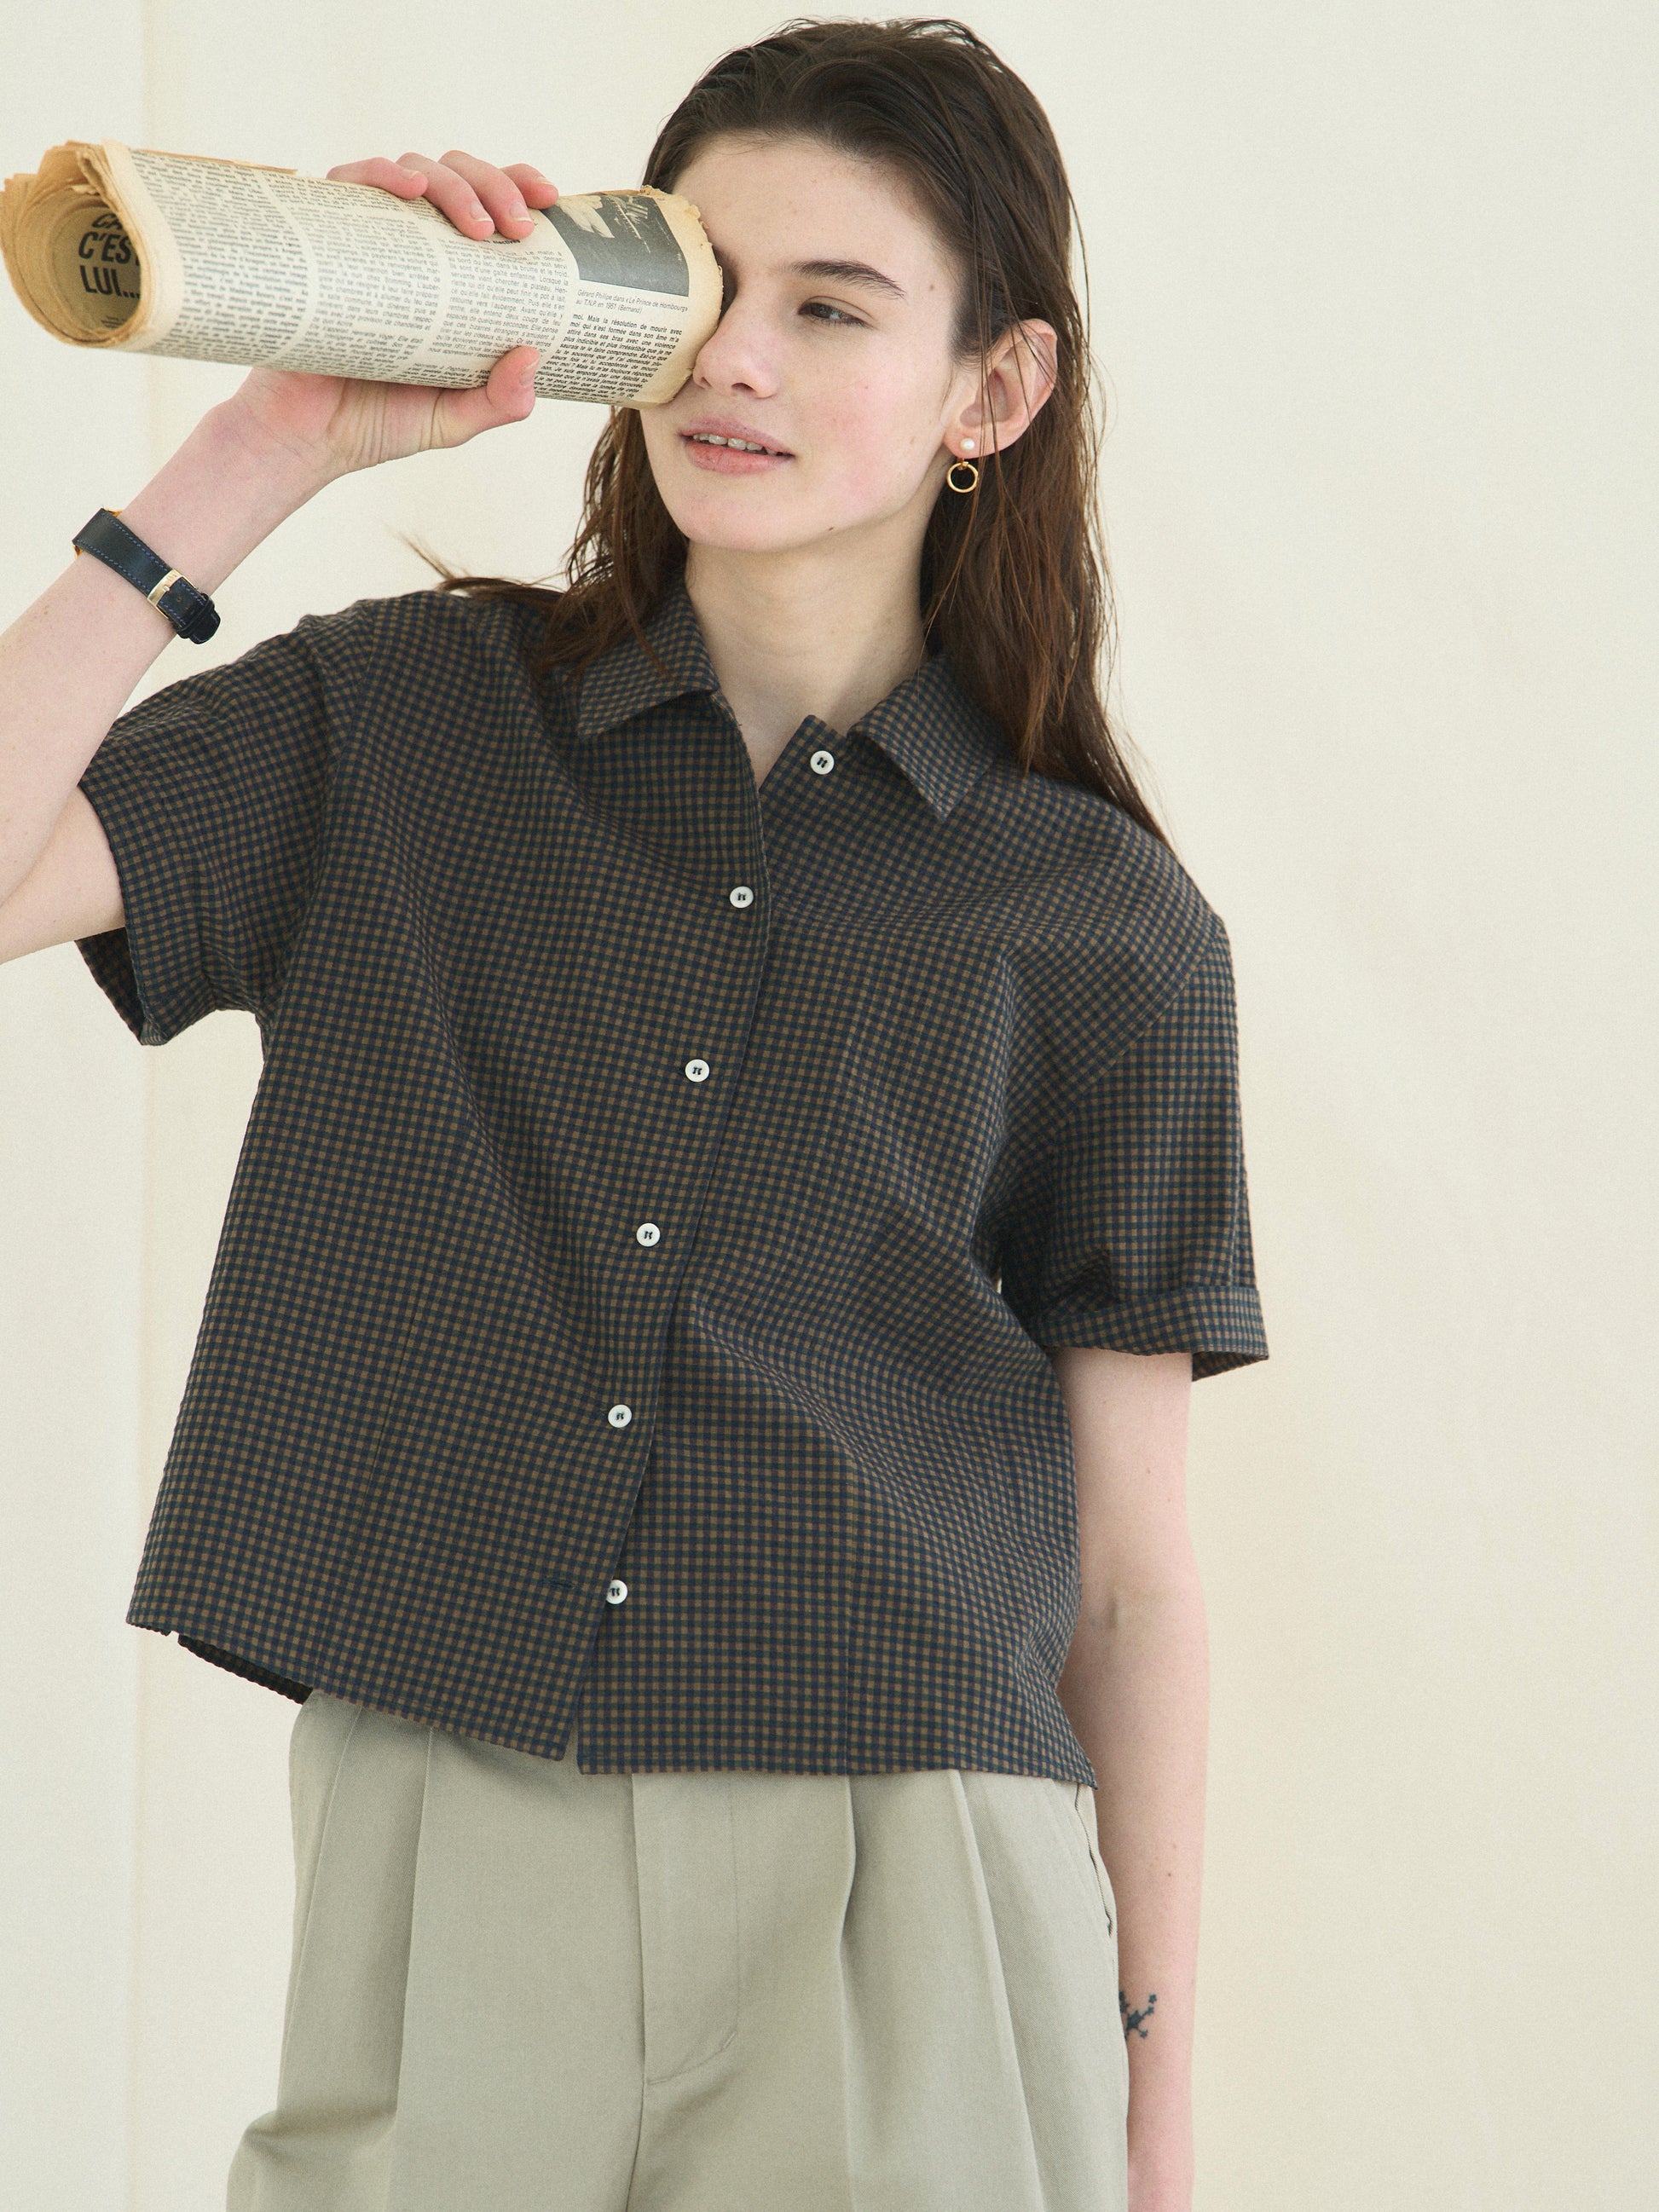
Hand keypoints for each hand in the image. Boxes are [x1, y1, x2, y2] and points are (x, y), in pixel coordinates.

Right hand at [216, 150, 560, 481]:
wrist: (305, 439)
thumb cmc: (379, 422)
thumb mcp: (455, 418)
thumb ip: (500, 401)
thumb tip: (532, 356)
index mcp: (450, 275)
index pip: (489, 209)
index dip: (519, 188)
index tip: (548, 199)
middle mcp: (410, 245)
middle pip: (459, 178)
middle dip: (497, 186)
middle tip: (516, 229)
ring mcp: (367, 237)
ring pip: (414, 172)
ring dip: (453, 183)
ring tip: (476, 227)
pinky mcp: (322, 237)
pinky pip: (347, 184)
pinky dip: (381, 174)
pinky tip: (411, 189)